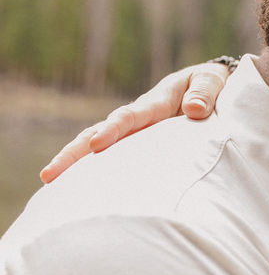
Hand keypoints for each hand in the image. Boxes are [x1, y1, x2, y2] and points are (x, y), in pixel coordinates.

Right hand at [40, 62, 230, 182]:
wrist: (213, 87)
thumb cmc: (212, 84)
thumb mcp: (211, 81)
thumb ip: (204, 92)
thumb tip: (194, 109)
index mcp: (156, 102)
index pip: (129, 118)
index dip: (113, 130)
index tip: (97, 145)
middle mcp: (139, 119)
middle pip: (99, 134)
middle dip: (74, 153)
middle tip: (50, 174)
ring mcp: (137, 134)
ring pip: (100, 149)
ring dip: (76, 166)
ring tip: (50, 186)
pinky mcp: (141, 146)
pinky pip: (116, 160)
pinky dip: (96, 173)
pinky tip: (80, 193)